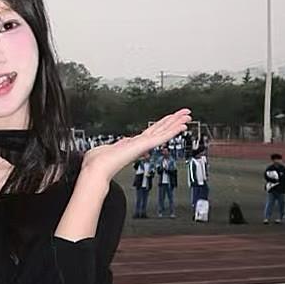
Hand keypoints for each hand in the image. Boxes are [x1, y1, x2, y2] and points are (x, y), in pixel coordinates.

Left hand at [79, 109, 193, 184]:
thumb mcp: (105, 149)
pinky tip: (182, 125)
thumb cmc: (97, 162)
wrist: (97, 169)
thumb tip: (116, 145)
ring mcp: (144, 145)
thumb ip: (113, 146)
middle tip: (185, 115)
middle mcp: (140, 144)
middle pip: (160, 129)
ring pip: (164, 131)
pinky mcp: (145, 145)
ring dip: (176, 122)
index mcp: (132, 144)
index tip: (169, 121)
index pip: (150, 133)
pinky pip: (162, 136)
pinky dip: (173, 129)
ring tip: (187, 116)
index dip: (161, 126)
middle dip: (173, 121)